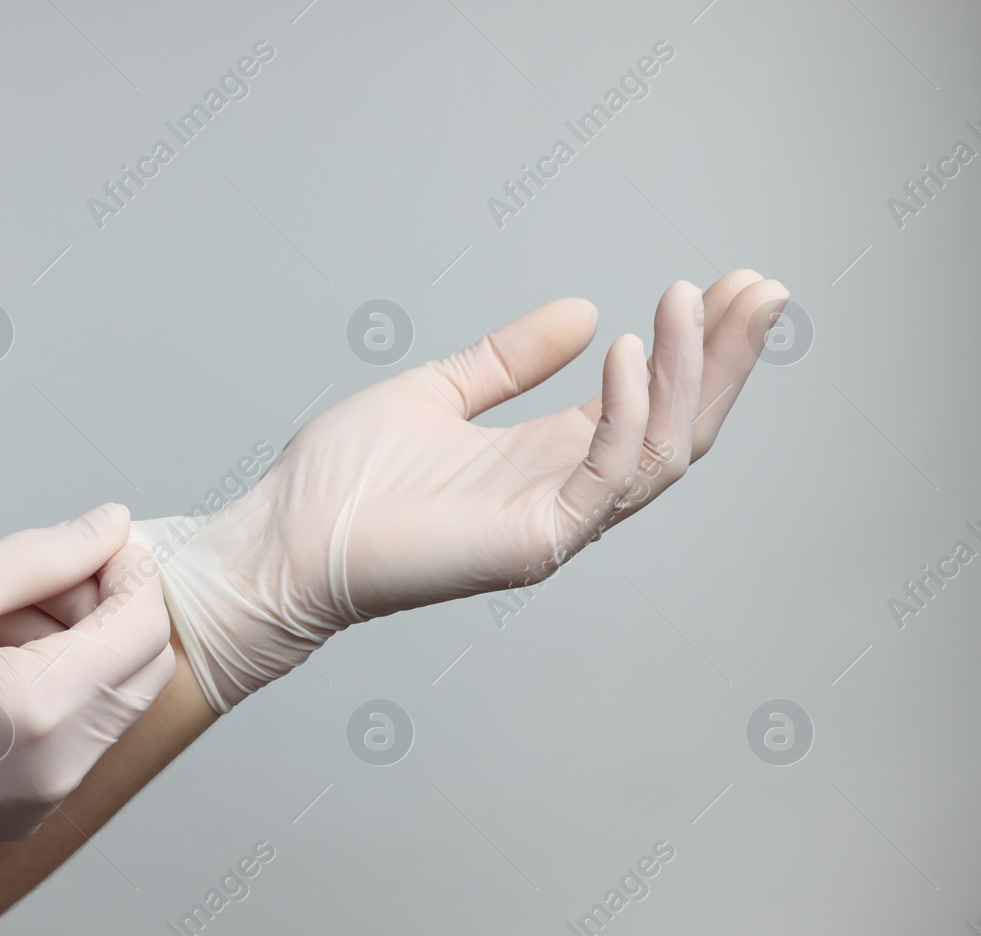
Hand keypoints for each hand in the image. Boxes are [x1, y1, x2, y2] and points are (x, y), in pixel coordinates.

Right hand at [0, 503, 173, 935]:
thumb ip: (40, 555)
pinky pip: (79, 736)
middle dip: (113, 608)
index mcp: (42, 710)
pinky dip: (60, 686)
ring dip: (84, 646)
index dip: (133, 570)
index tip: (98, 538)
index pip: (144, 627)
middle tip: (45, 574)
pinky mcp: (27, 812)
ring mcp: (48, 799)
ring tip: (0, 616)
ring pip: (114, 701)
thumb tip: (110, 525)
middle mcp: (61, 767)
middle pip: (144, 669)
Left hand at [135, 271, 787, 710]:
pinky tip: (630, 352)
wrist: (282, 540)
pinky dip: (628, 417)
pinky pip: (604, 480)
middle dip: (725, 359)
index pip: (648, 402)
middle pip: (678, 428)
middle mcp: (563, 493)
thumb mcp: (437, 393)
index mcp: (545, 458)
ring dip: (691, 376)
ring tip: (697, 300)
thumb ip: (509, 361)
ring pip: (661, 454)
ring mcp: (553, 524)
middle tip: (763, 289)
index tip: (728, 283)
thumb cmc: (342, 480)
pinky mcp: (530, 544)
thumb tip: (582, 310)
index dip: (694, 347)